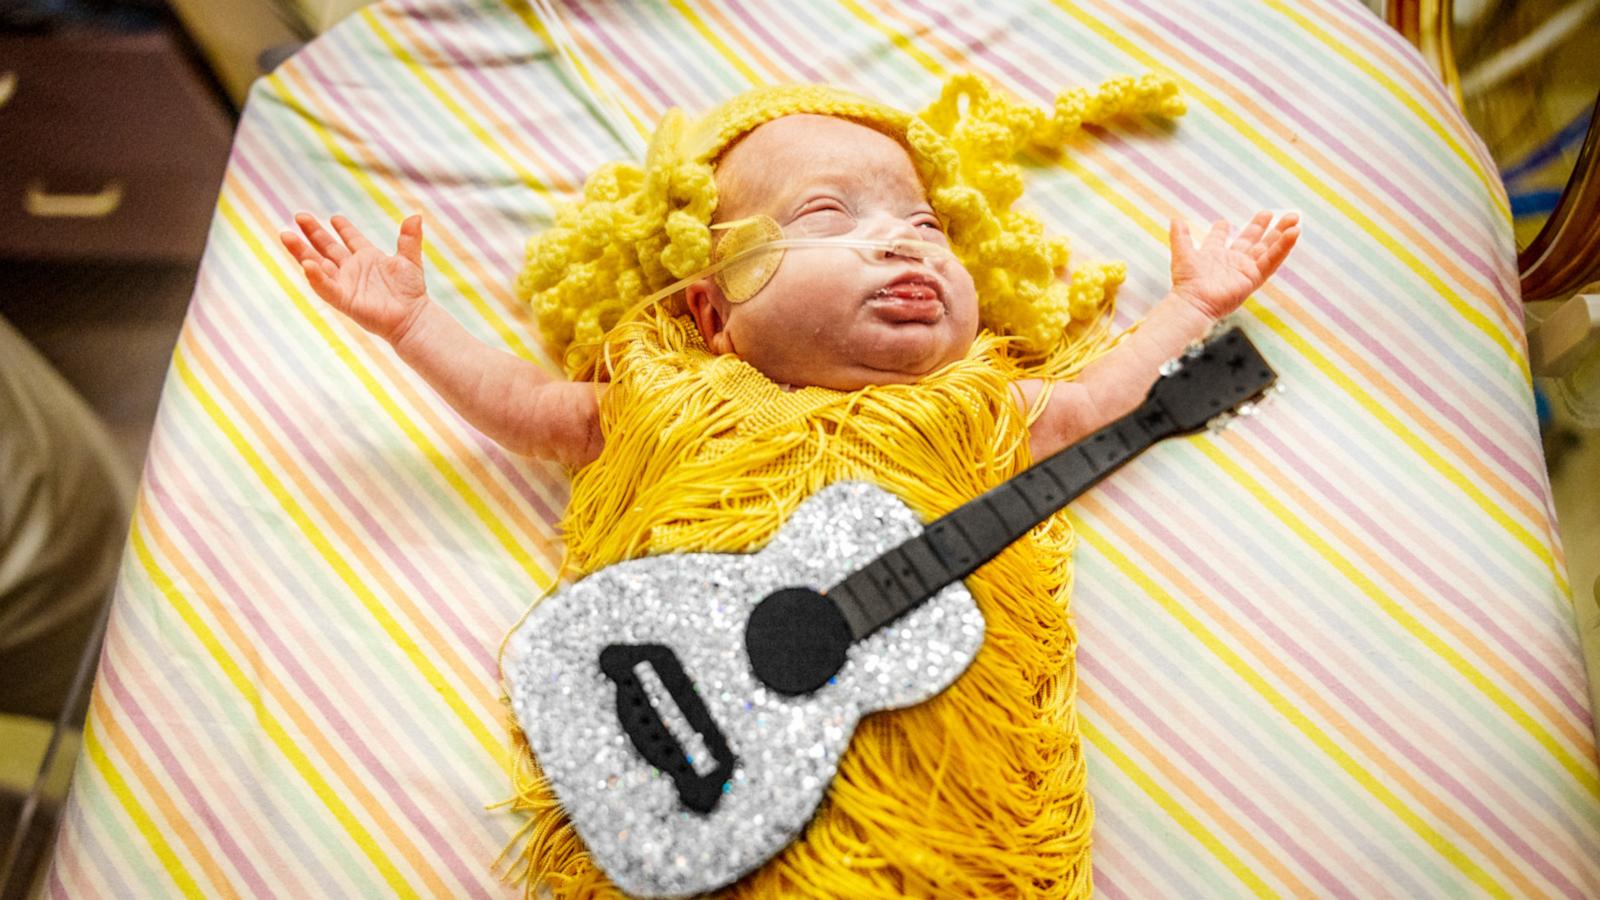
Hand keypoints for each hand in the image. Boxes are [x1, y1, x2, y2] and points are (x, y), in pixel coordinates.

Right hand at [280, 213, 427, 342]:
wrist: (412, 318)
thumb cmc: (411, 292)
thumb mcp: (410, 260)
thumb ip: (409, 238)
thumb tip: (416, 215)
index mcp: (368, 258)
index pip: (352, 239)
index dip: (343, 228)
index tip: (334, 217)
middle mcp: (353, 269)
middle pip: (327, 248)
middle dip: (313, 233)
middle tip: (300, 216)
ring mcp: (346, 283)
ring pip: (318, 264)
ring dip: (302, 251)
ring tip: (286, 235)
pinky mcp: (343, 299)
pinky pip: (325, 287)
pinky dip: (316, 276)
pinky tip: (307, 263)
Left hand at [1169, 211, 1299, 318]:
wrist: (1194, 301)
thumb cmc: (1186, 282)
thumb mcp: (1182, 253)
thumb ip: (1180, 236)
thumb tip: (1176, 219)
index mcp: (1214, 256)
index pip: (1221, 240)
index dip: (1221, 230)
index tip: (1223, 222)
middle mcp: (1232, 262)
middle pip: (1252, 241)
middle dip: (1263, 227)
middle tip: (1273, 212)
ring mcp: (1245, 270)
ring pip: (1267, 249)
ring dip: (1281, 234)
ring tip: (1294, 218)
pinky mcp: (1254, 278)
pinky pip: (1272, 261)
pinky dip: (1283, 247)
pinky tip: (1294, 233)